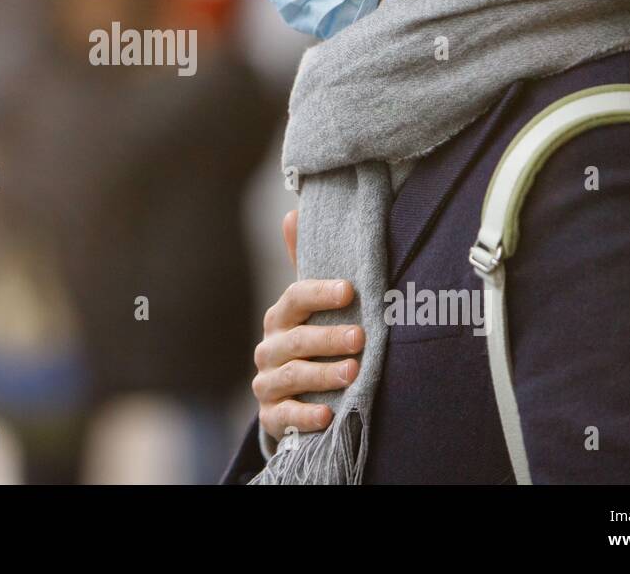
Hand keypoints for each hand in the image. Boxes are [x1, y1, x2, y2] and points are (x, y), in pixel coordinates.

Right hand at [253, 210, 363, 440]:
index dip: (320, 293)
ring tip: (354, 372)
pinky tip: (328, 414)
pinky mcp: (272, 416)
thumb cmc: (310, 342)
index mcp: (281, 317)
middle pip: (296, 339)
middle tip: (361, 338)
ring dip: (323, 375)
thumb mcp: (311, 308)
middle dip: (329, 338)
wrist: (292, 397)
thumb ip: (307, 265)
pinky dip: (305, 415)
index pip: (294, 298)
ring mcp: (267, 382)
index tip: (350, 290)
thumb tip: (292, 212)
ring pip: (292, 376)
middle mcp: (269, 348)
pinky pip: (284, 416)